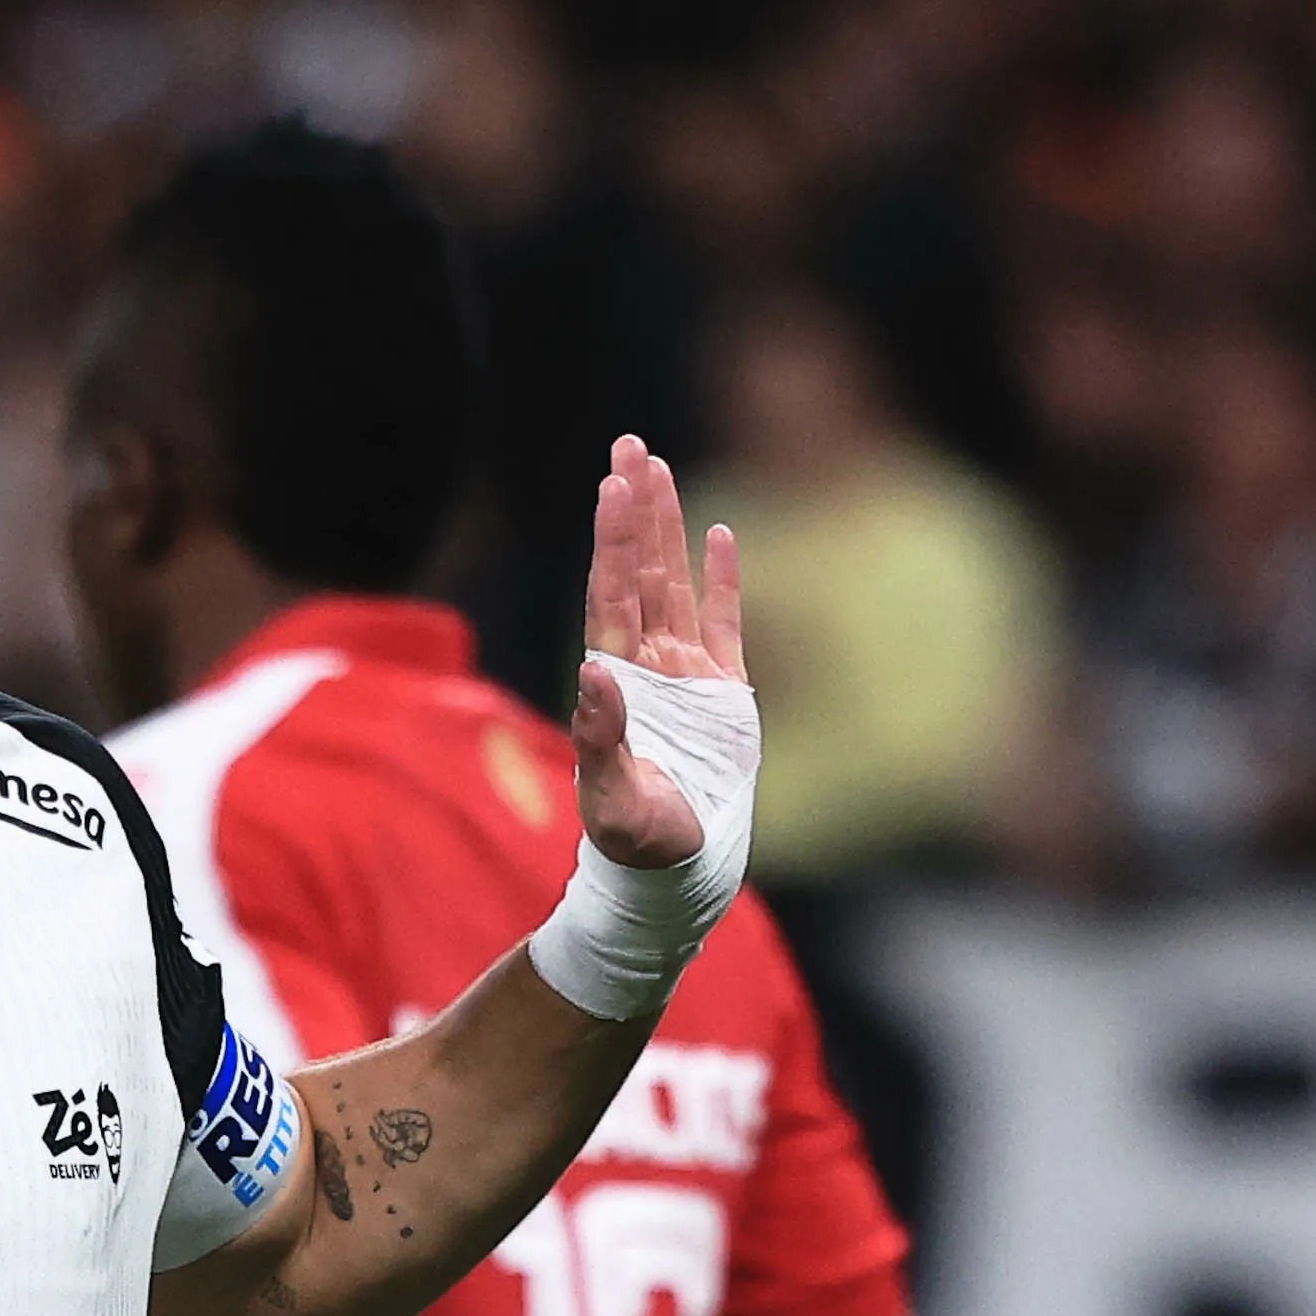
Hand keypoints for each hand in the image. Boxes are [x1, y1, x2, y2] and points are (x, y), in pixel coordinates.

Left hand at [571, 436, 747, 870]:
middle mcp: (643, 665)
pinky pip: (724, 621)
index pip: (610, 592)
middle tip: (628, 446)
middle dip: (634, 509)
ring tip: (659, 468)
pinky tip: (719, 534)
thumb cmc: (637, 841)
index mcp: (612, 680)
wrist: (679, 869)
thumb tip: (592, 674)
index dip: (612, 538)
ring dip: (668, 528)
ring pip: (673, 583)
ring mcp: (683, 673)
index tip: (611, 485)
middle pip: (637, 570)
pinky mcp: (723, 691)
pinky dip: (721, 579)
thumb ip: (602, 735)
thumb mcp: (612, 794)